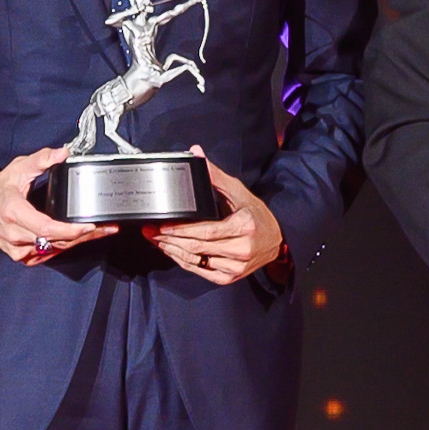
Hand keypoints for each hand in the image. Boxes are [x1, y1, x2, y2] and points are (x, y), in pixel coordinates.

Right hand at [0, 144, 113, 265]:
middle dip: (84, 236)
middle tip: (106, 229)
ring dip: (77, 242)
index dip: (71, 230)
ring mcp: (18, 249)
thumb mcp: (17, 169)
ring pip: (54, 250)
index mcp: (15, 213)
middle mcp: (16, 235)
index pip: (47, 229)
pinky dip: (63, 246)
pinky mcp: (21, 256)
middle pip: (57, 242)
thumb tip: (62, 153)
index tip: (90, 226)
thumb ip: (41, 159)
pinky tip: (77, 239)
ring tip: (98, 233)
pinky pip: (47, 253)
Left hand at [151, 162, 283, 286]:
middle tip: (151, 232)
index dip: (182, 230)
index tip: (163, 226)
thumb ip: (215, 175)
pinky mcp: (230, 276)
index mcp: (244, 226)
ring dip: (173, 251)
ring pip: (197, 261)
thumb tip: (196, 153)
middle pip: (198, 247)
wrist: (277, 240)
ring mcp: (236, 266)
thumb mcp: (239, 192)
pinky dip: (185, 262)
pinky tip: (173, 252)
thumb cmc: (256, 216)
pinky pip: (202, 272)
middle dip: (170, 240)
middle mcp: (241, 248)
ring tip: (156, 241)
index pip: (206, 231)